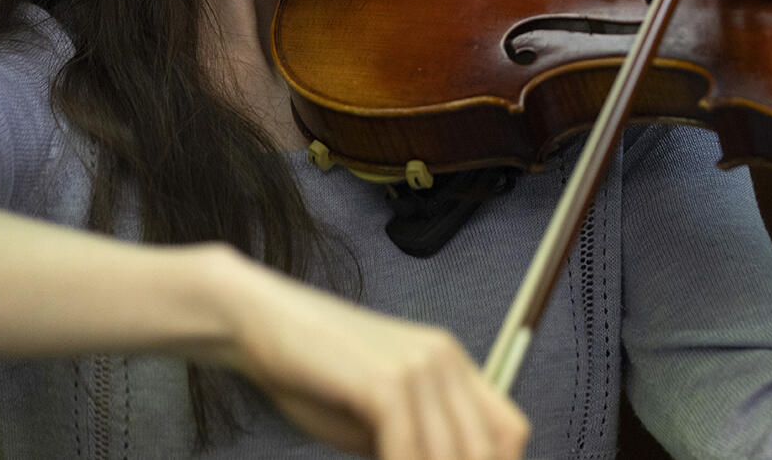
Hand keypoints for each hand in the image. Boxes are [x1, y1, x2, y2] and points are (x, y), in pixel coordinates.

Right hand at [208, 253, 528, 458]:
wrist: (263, 324)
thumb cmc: (313, 376)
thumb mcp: (376, 417)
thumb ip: (413, 443)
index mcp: (451, 366)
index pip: (509, 431)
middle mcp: (446, 361)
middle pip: (486, 449)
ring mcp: (419, 367)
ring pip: (451, 453)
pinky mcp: (386, 380)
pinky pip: (408, 448)